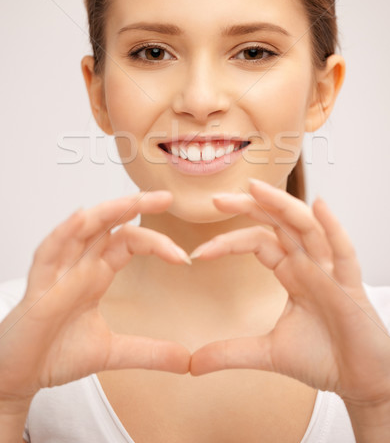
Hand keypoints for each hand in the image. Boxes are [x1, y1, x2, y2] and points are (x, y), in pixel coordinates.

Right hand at [0, 191, 190, 401]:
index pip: (129, 242)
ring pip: (81, 230)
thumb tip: (188, 361)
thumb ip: (149, 352)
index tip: (184, 257)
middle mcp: (79, 266)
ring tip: (133, 201)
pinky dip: (64, 234)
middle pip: (108, 225)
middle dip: (135, 207)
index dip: (156, 242)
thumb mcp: (112, 352)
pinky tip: (81, 217)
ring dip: (107, 212)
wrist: (21, 378)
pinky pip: (49, 253)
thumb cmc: (56, 353)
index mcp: (97, 274)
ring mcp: (58, 273)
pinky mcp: (38, 287)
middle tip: (166, 196)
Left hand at [190, 179, 389, 406]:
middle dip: (249, 207)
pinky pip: (342, 251)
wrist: (360, 382)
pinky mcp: (350, 285)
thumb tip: (193, 364)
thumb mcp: (268, 353)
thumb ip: (231, 352)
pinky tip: (319, 207)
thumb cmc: (324, 357)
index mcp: (291, 272)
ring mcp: (330, 271)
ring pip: (306, 227)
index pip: (256, 242)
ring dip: (282, 206)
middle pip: (278, 223)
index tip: (198, 253)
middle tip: (217, 199)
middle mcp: (309, 264)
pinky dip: (332, 228)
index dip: (228, 242)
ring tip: (256, 189)